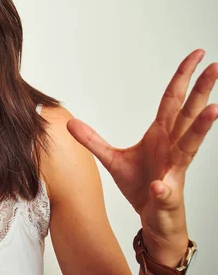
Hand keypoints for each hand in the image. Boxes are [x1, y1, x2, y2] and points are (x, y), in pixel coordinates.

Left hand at [67, 49, 216, 245]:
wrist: (152, 218)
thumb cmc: (140, 186)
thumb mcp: (110, 158)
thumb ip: (92, 140)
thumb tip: (71, 122)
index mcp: (161, 133)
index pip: (172, 100)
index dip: (182, 78)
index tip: (196, 56)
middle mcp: (173, 146)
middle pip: (188, 112)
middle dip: (201, 89)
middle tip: (214, 66)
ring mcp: (175, 168)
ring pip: (191, 144)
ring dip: (201, 127)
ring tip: (213, 109)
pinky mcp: (169, 192)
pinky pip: (166, 189)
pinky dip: (163, 188)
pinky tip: (160, 185)